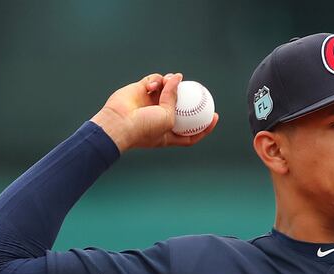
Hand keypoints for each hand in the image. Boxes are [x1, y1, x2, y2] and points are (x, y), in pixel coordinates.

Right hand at [90, 72, 218, 152]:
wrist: (118, 123)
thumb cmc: (144, 128)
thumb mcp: (168, 119)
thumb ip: (174, 100)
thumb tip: (178, 80)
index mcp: (168, 133)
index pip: (190, 133)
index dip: (204, 127)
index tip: (215, 116)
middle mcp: (159, 118)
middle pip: (180, 107)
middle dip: (189, 98)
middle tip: (199, 90)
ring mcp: (149, 104)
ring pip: (167, 90)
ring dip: (172, 83)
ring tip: (174, 79)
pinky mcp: (140, 91)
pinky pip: (154, 81)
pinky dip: (156, 80)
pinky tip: (154, 84)